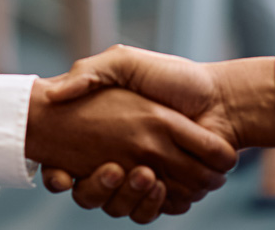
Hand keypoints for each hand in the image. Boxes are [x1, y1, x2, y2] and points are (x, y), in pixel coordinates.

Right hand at [23, 77, 234, 217]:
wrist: (221, 99)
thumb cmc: (173, 76)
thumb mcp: (125, 61)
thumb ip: (89, 72)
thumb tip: (53, 95)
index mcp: (102, 134)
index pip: (64, 165)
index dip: (56, 176)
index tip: (62, 174)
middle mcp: (118, 159)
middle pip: (90, 193)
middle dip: (97, 189)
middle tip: (114, 169)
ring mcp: (142, 179)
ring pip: (118, 207)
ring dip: (127, 198)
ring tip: (145, 175)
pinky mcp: (167, 194)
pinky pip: (149, 213)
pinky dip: (151, 206)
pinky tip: (159, 187)